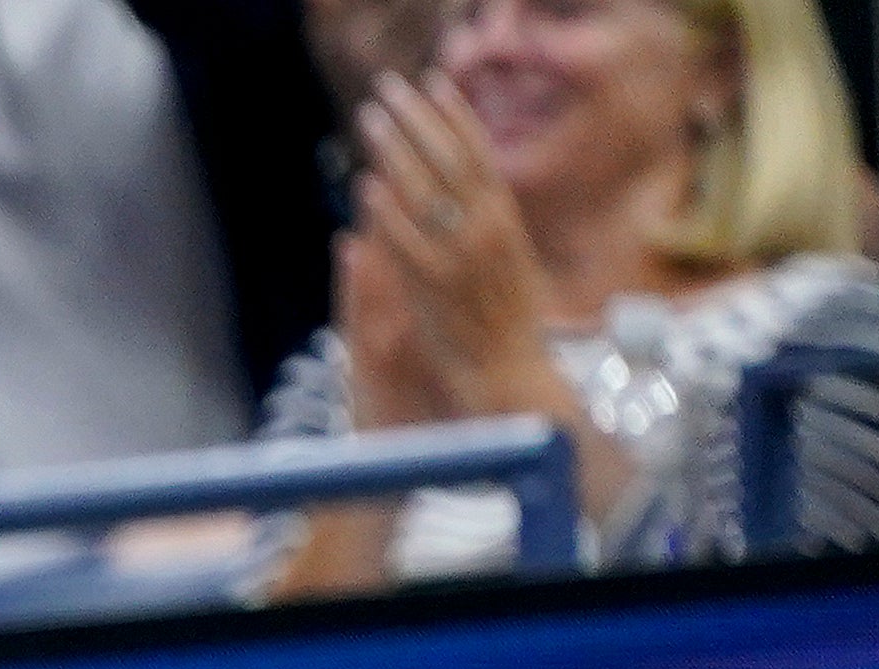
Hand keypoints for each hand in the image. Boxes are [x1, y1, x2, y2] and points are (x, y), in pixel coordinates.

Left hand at [345, 72, 549, 422]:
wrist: (510, 377)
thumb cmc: (506, 325)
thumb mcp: (506, 261)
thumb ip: (486, 225)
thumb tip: (471, 189)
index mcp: (506, 221)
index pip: (479, 155)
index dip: (455, 115)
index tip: (433, 81)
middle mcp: (489, 232)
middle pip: (449, 161)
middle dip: (417, 119)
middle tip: (387, 88)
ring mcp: (462, 259)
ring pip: (427, 194)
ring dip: (395, 152)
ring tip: (368, 121)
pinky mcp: (436, 290)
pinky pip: (410, 244)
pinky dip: (390, 213)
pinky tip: (368, 187)